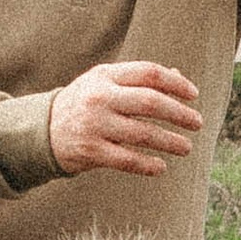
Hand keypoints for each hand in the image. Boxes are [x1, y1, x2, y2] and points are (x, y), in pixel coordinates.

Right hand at [47, 60, 203, 177]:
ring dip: (170, 142)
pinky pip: (127, 160)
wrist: (42, 129)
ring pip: (143, 134)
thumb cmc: (86, 103)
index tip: (194, 95)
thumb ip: (139, 79)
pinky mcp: (90, 151)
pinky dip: (148, 164)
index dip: (176, 84)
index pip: (149, 73)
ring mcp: (94, 125)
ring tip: (186, 147)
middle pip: (150, 102)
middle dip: (179, 114)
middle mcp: (99, 98)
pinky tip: (161, 166)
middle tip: (198, 123)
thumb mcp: (106, 83)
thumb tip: (180, 79)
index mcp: (105, 76)